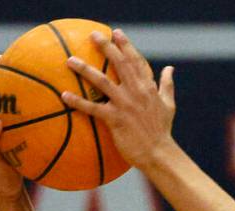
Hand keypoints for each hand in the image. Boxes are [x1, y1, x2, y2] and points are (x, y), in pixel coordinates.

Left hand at [62, 29, 175, 168]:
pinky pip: (93, 108)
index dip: (126, 45)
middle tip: (93, 35)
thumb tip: (170, 69)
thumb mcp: (169, 104)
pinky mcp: (115, 119)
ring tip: (70, 60)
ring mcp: (125, 104)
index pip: (137, 61)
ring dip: (85, 69)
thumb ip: (167, 85)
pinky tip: (64, 95)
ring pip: (102, 81)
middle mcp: (136, 92)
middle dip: (106, 47)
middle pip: (119, 63)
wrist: (159, 153)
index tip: (116, 33)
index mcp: (148, 87)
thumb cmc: (162, 130)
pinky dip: (78, 102)